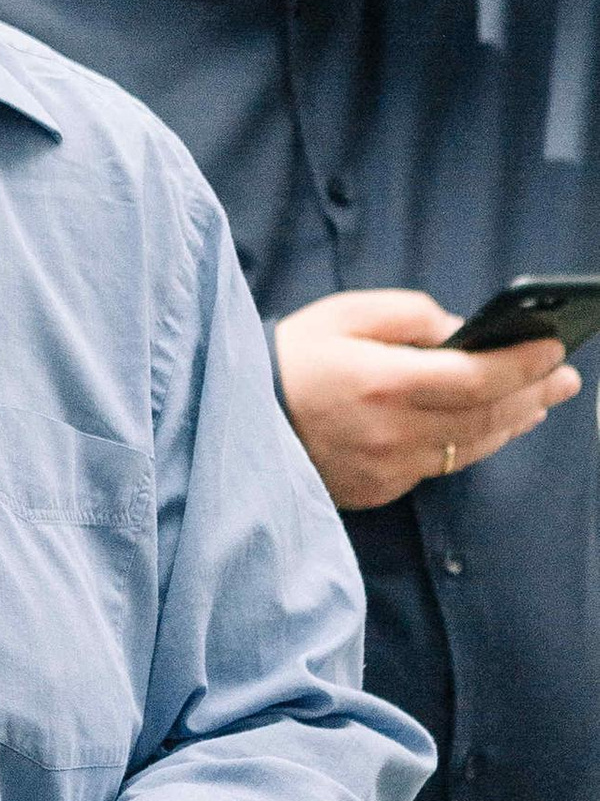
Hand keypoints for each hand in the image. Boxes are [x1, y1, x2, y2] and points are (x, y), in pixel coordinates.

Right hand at [272, 287, 574, 509]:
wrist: (235, 420)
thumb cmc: (292, 358)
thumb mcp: (343, 313)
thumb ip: (409, 315)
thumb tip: (462, 330)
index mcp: (382, 381)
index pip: (477, 376)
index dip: (524, 364)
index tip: (555, 348)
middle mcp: (390, 431)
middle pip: (485, 416)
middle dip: (533, 393)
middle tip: (566, 377)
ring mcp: (386, 467)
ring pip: (470, 447)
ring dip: (512, 422)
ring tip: (540, 401)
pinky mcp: (378, 488)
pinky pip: (439, 466)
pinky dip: (472, 443)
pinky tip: (490, 426)